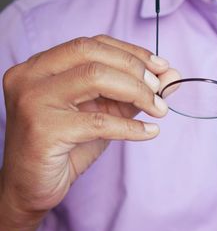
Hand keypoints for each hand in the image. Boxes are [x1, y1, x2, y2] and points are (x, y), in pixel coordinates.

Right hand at [1, 35, 179, 213]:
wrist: (31, 187)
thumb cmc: (67, 146)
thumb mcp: (104, 111)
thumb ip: (133, 91)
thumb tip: (172, 75)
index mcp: (41, 65)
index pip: (92, 43)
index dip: (131, 52)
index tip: (161, 66)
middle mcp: (30, 75)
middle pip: (92, 53)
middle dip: (135, 69)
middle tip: (160, 89)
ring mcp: (33, 100)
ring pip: (95, 77)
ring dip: (137, 92)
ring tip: (159, 109)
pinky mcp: (43, 130)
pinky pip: (99, 121)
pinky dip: (132, 126)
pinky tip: (150, 132)